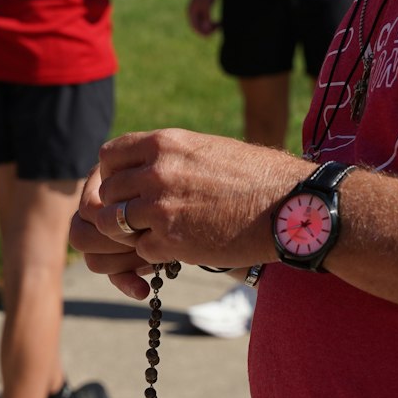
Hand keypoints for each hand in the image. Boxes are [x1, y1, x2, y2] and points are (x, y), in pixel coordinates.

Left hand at [74, 129, 313, 294]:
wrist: (290, 206)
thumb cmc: (256, 177)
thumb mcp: (207, 149)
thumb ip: (169, 157)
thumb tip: (143, 167)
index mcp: (164, 143)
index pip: (109, 156)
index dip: (113, 175)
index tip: (129, 188)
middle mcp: (156, 172)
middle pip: (108, 193)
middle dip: (120, 208)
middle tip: (142, 219)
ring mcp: (160, 208)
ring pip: (115, 224)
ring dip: (132, 233)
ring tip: (156, 235)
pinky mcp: (170, 242)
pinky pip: (140, 251)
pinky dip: (154, 254)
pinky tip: (178, 249)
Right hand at [187, 0, 217, 35]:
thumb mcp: (207, 6)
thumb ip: (207, 18)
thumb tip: (207, 28)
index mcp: (191, 13)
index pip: (195, 28)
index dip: (204, 33)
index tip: (213, 35)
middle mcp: (192, 14)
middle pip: (199, 28)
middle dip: (208, 30)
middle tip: (218, 30)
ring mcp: (196, 13)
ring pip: (203, 25)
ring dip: (210, 27)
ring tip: (219, 26)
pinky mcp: (201, 10)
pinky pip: (206, 21)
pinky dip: (211, 23)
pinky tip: (218, 23)